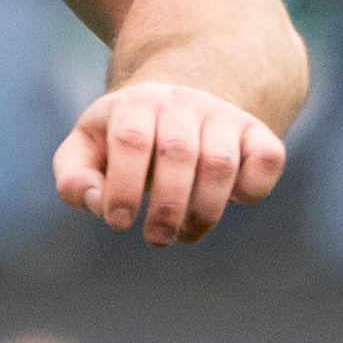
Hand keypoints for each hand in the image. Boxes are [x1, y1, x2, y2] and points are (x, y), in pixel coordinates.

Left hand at [57, 81, 284, 245]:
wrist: (180, 103)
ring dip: (204, 211)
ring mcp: (223, 116)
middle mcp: (182, 102)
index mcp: (136, 103)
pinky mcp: (257, 133)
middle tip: (156, 240)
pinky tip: (230, 202)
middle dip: (167, 208)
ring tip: (185, 233)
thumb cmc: (126, 140)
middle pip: (179, 153)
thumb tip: (94, 201)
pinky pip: (267, 158)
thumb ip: (75, 177)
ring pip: (221, 163)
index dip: (125, 187)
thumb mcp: (89, 149)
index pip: (132, 139)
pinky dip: (253, 190)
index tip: (120, 223)